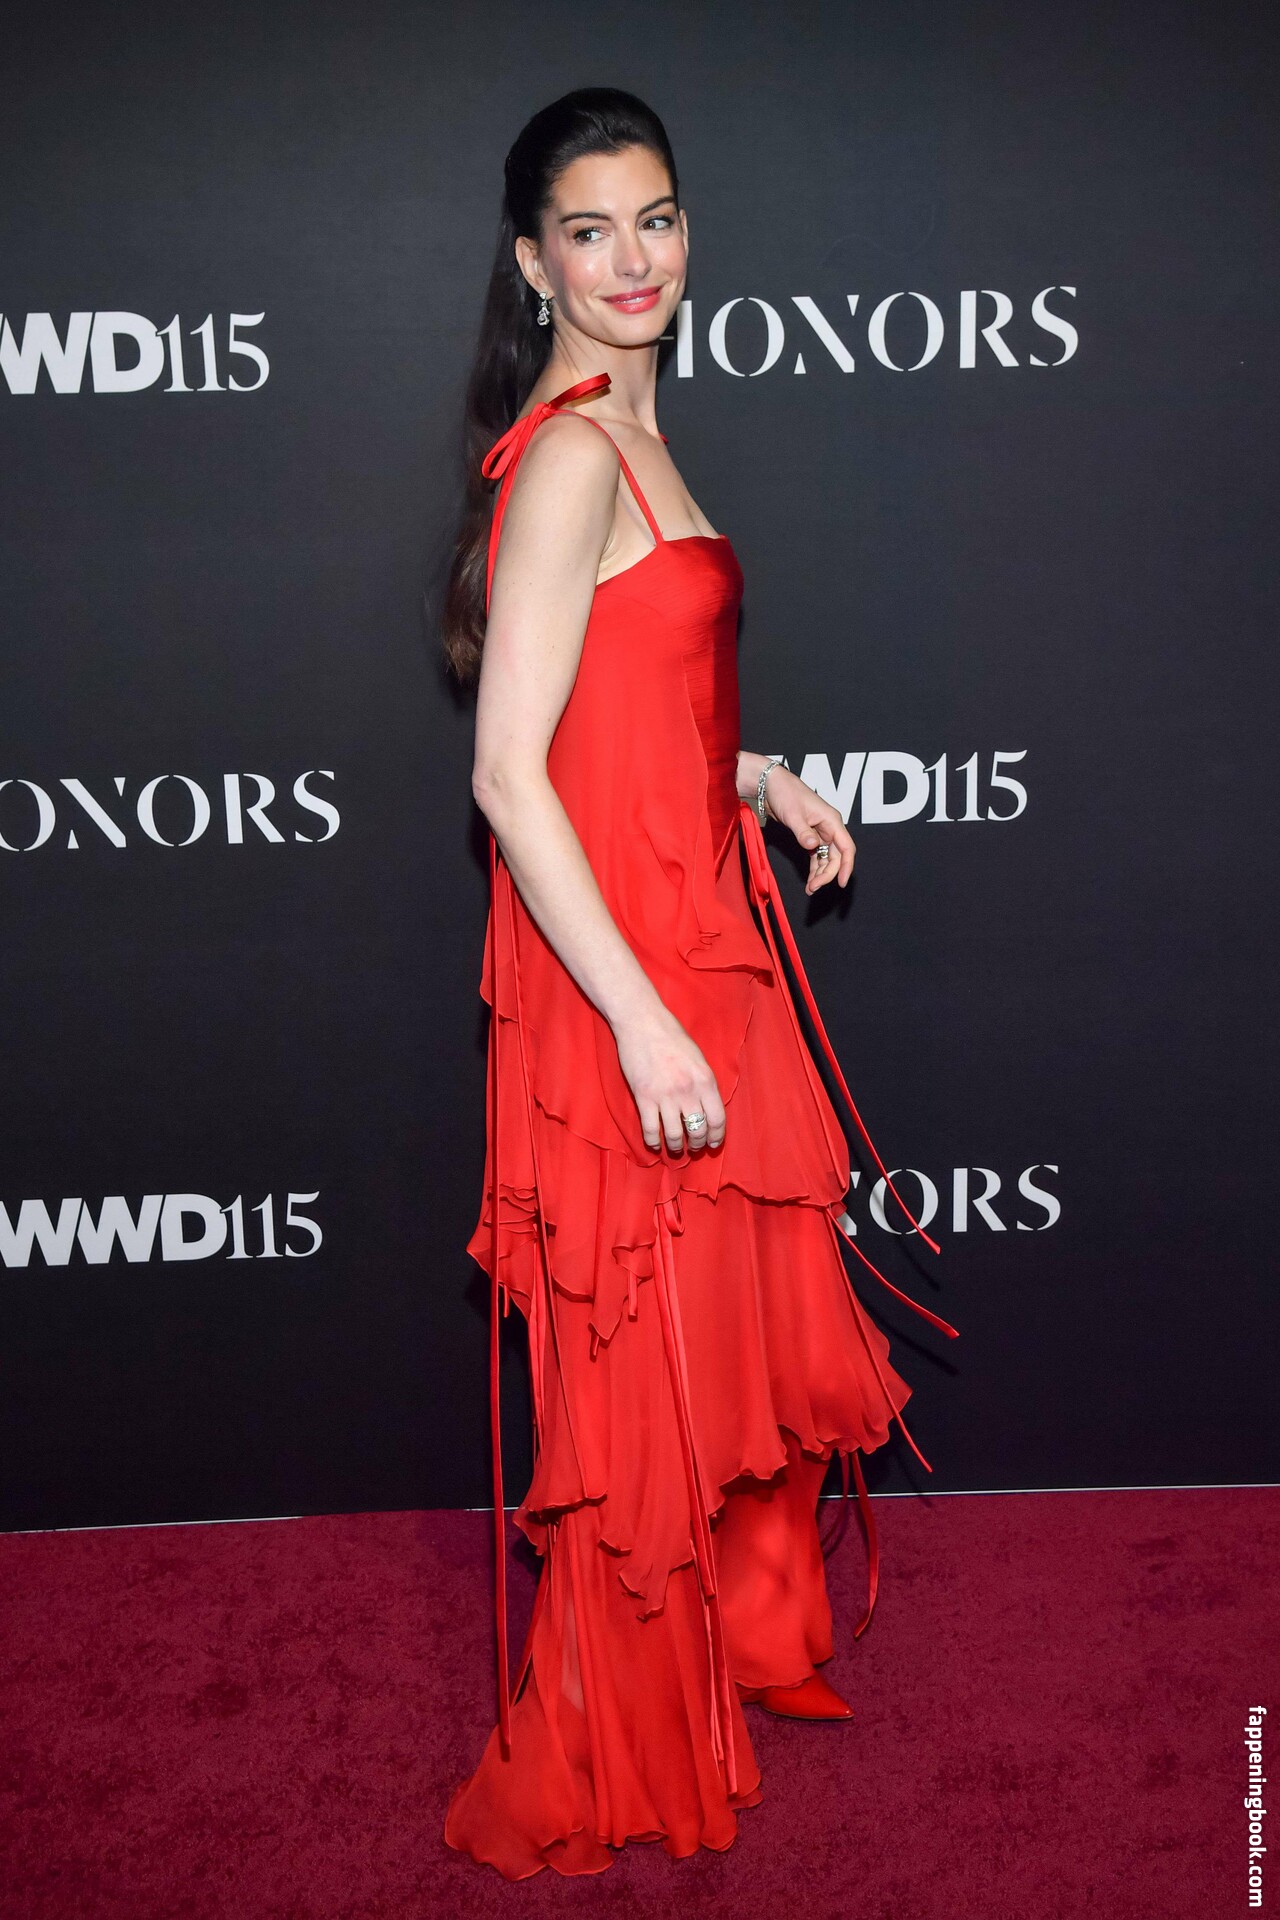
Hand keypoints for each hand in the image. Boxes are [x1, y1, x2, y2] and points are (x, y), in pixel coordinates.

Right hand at [612, 1005, 725, 1154]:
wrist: (642, 1023)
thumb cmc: (671, 1037)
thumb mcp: (698, 1058)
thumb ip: (704, 1083)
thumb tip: (706, 1107)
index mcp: (705, 1080)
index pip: (717, 1119)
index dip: (716, 1137)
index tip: (713, 1144)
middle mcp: (688, 1091)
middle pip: (697, 1130)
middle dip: (696, 1144)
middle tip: (692, 1147)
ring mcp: (665, 1095)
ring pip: (674, 1135)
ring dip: (675, 1146)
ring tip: (674, 1148)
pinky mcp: (644, 1097)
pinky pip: (651, 1130)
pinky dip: (653, 1141)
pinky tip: (654, 1144)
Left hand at [761, 763, 855, 893]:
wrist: (771, 785)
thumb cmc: (785, 793)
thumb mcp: (793, 814)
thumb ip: (804, 832)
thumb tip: (813, 847)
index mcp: (832, 820)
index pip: (846, 847)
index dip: (846, 866)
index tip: (841, 883)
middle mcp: (830, 827)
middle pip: (836, 857)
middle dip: (827, 874)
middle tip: (813, 888)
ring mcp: (821, 832)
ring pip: (827, 858)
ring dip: (820, 874)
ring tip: (810, 889)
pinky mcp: (810, 835)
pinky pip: (817, 855)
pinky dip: (814, 868)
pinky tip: (809, 880)